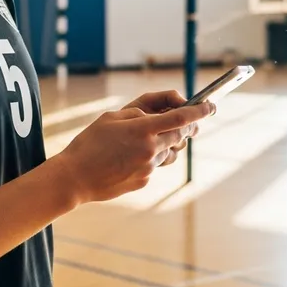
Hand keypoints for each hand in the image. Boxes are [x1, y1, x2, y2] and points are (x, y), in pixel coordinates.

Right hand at [56, 101, 214, 204]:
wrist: (75, 178)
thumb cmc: (89, 143)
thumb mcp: (111, 117)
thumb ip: (138, 113)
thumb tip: (157, 116)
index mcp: (142, 129)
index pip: (181, 117)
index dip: (199, 111)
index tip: (211, 106)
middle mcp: (150, 148)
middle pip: (181, 136)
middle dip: (188, 128)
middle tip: (189, 123)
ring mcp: (148, 167)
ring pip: (170, 152)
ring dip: (167, 143)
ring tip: (146, 140)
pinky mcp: (144, 180)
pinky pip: (155, 165)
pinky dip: (150, 158)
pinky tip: (130, 158)